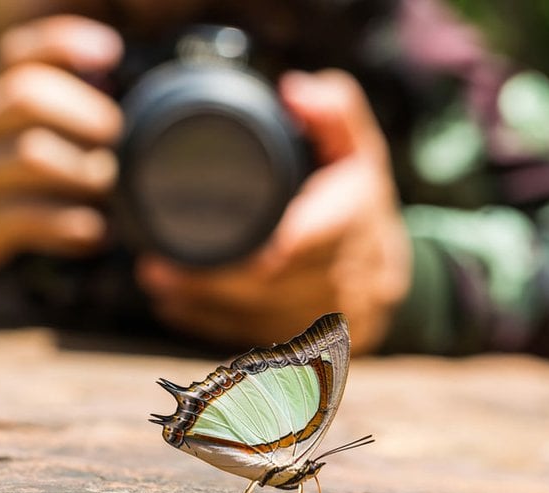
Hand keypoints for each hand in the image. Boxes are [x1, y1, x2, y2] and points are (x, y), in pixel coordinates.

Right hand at [0, 15, 122, 306]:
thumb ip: (47, 101)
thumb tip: (114, 86)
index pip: (17, 53)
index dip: (65, 43)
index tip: (111, 51)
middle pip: (24, 96)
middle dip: (83, 111)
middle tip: (114, 134)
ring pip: (31, 156)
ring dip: (84, 170)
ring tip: (105, 183)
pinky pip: (32, 219)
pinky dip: (74, 226)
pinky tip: (97, 232)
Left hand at [137, 70, 411, 354]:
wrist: (394, 273)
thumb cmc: (362, 203)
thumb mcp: (358, 149)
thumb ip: (334, 113)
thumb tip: (294, 91)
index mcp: (353, 221)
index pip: (299, 242)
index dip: (247, 253)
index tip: (192, 245)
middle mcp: (347, 275)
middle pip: (268, 289)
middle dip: (208, 284)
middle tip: (154, 270)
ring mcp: (330, 318)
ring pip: (260, 320)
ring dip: (204, 308)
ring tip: (160, 289)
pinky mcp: (313, 345)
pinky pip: (261, 340)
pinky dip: (215, 328)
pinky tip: (179, 312)